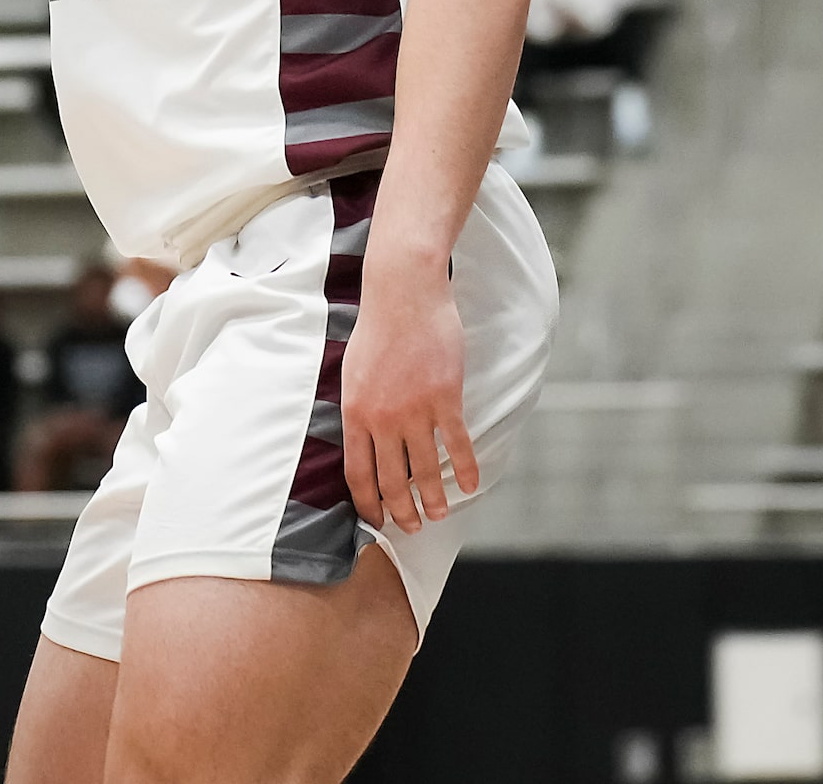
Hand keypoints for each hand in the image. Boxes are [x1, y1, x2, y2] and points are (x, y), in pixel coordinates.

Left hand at [340, 262, 476, 533]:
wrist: (403, 295)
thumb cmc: (377, 331)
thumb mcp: (352, 373)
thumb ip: (359, 410)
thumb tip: (364, 443)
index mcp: (354, 413)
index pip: (358, 473)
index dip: (368, 503)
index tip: (377, 521)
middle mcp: (382, 418)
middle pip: (392, 479)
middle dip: (402, 510)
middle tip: (413, 527)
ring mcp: (415, 410)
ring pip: (425, 469)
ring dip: (434, 498)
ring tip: (440, 514)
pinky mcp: (445, 398)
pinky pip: (457, 444)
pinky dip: (465, 469)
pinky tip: (470, 486)